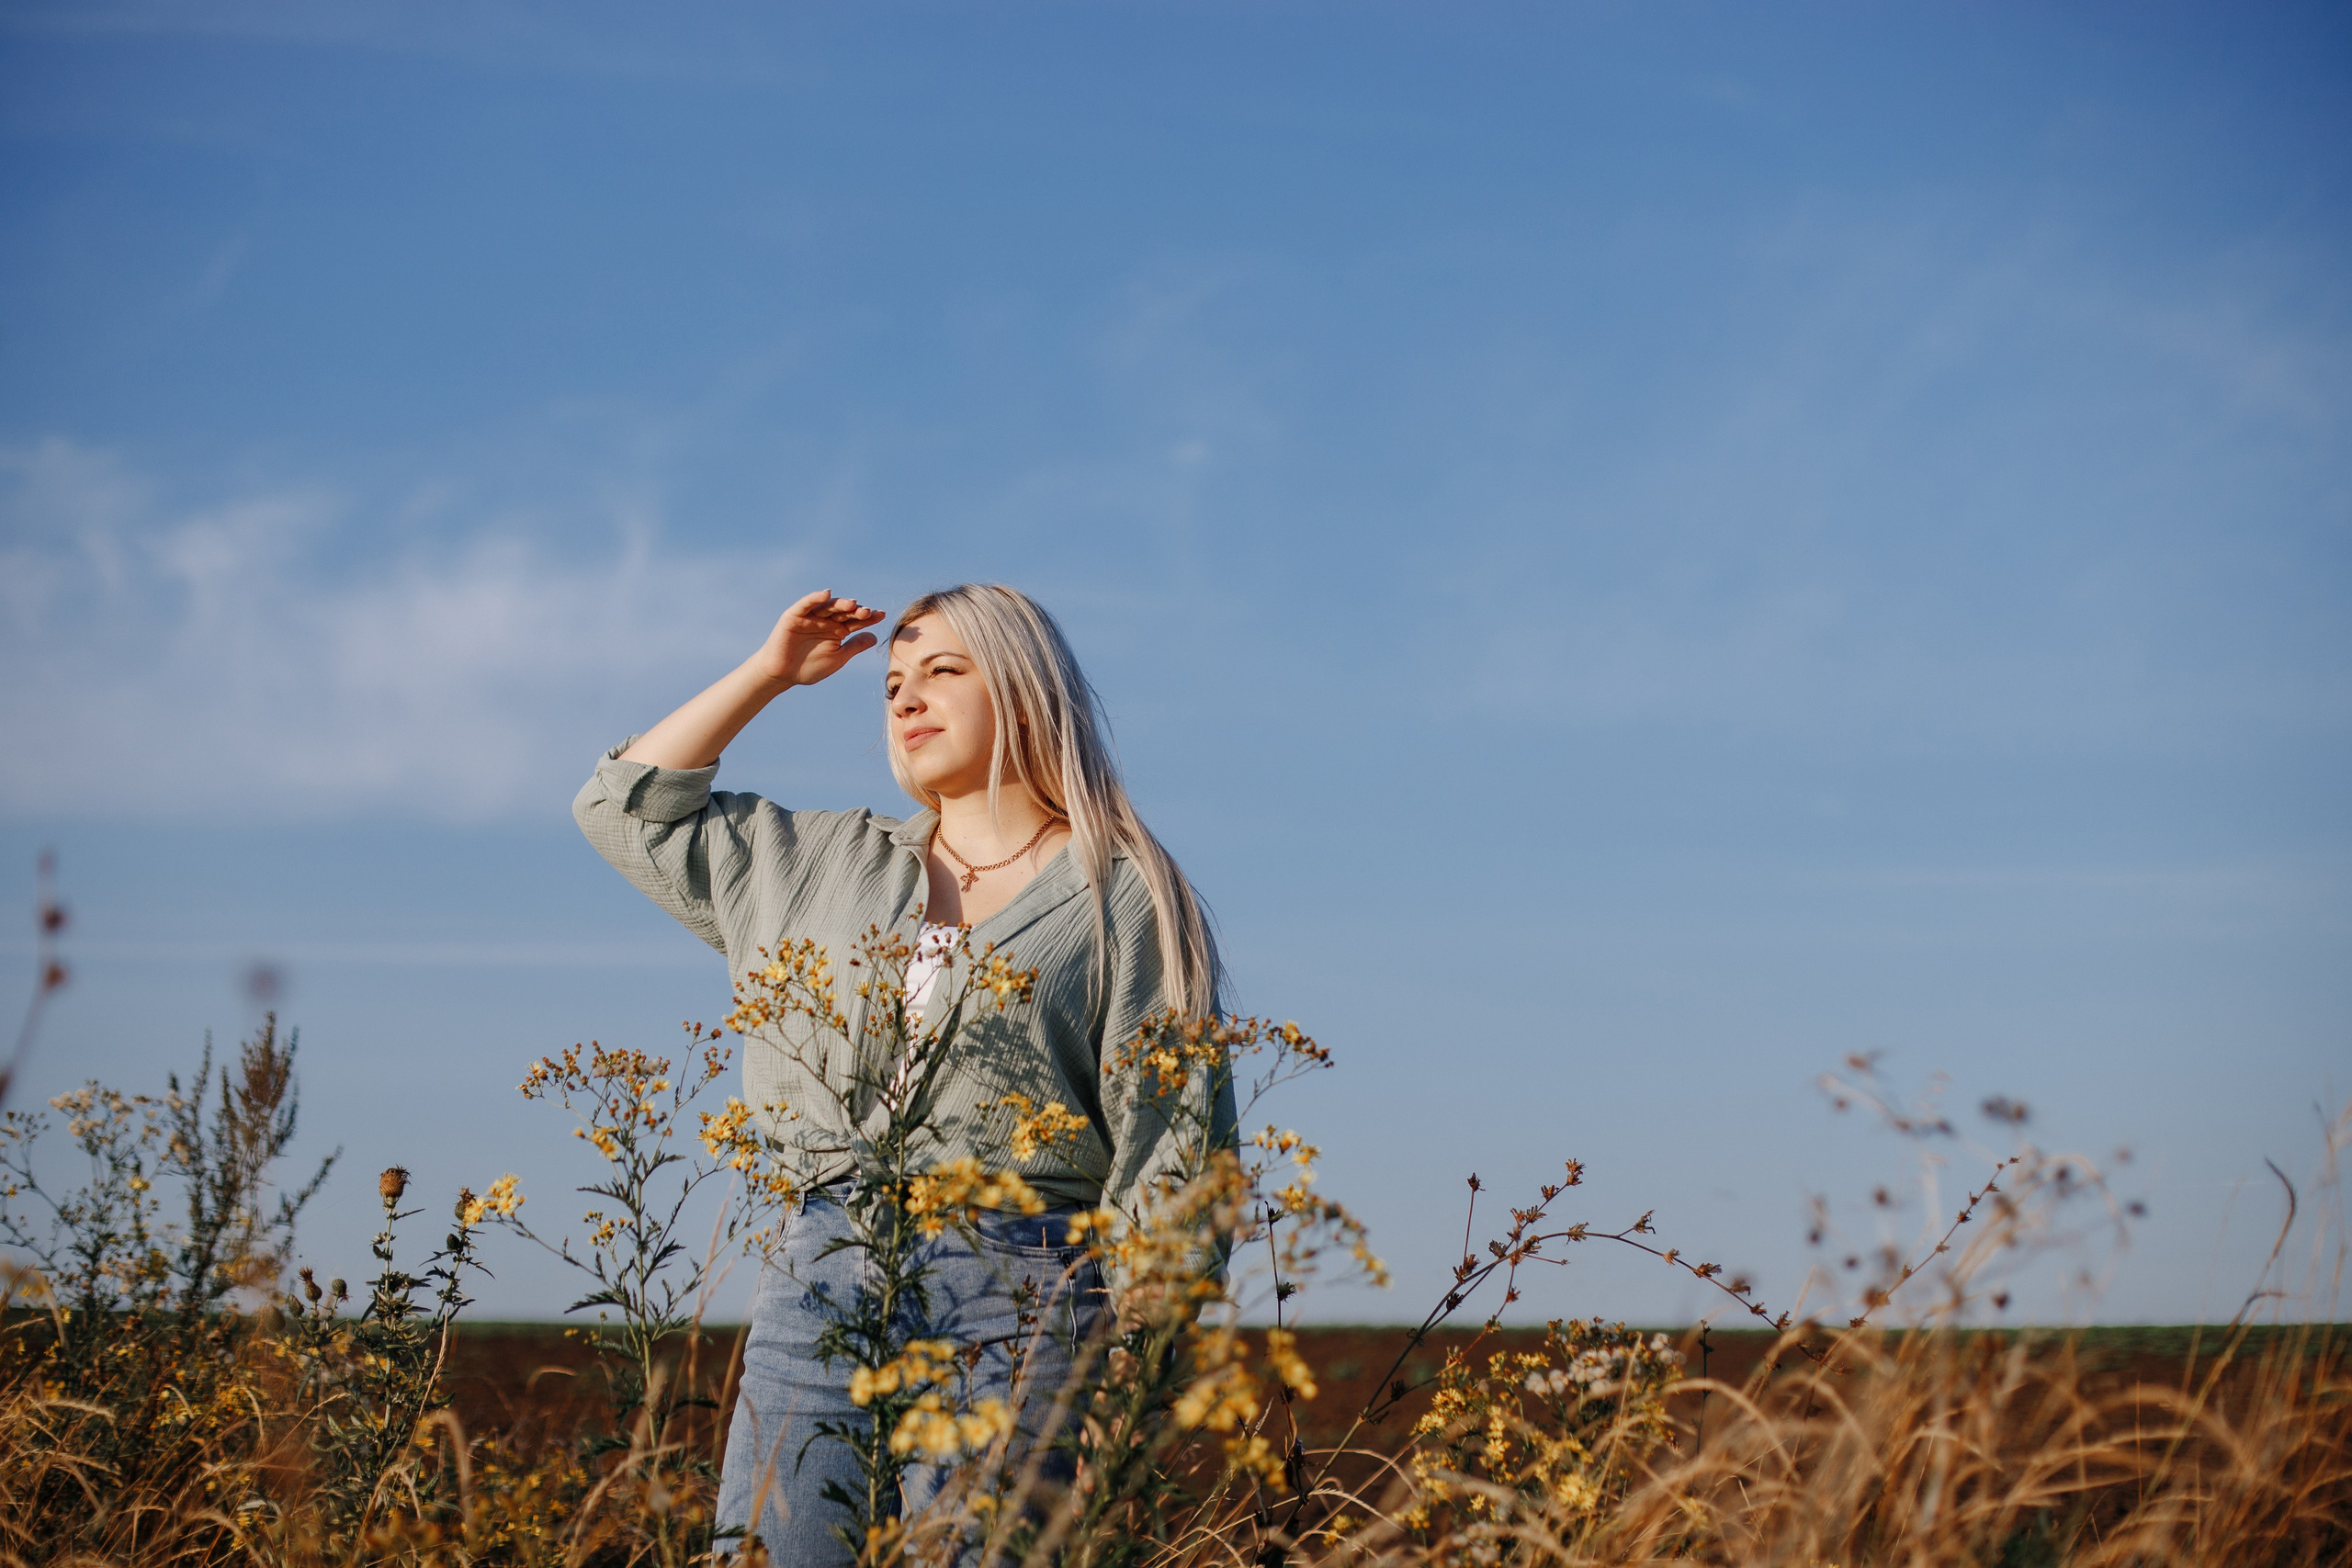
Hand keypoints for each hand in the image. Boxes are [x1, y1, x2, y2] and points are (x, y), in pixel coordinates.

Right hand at [753, 590, 886, 688]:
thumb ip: (854, 647)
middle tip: (868, 613)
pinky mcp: (794, 616)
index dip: (868, 618)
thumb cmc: (808, 668)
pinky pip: (805, 604)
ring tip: (852, 604)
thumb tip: (875, 637)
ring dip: (840, 604)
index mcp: (838, 630)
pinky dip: (815, 598)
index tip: (881, 615)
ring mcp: (811, 617)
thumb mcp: (837, 658)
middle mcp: (826, 621)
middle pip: (844, 612)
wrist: (782, 674)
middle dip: (856, 611)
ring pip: (828, 607)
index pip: (856, 621)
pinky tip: (826, 594)